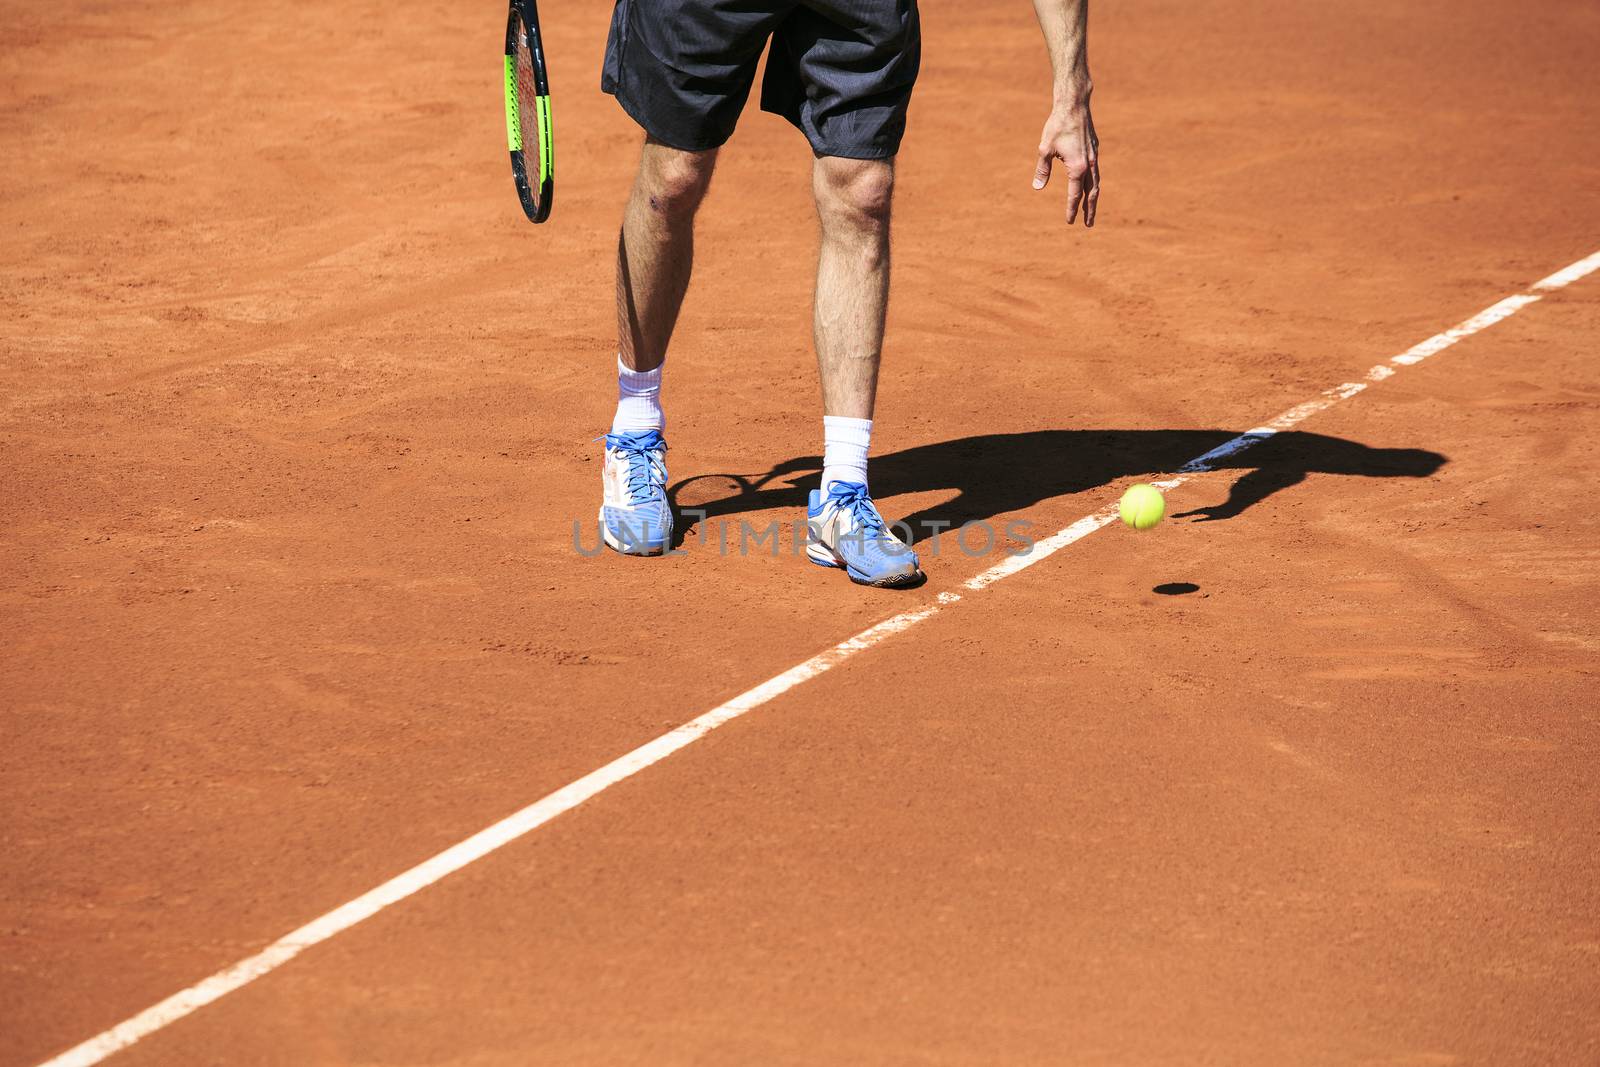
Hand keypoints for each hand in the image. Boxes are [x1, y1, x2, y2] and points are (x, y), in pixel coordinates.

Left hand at [1032, 100, 1098, 225]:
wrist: (1074, 105)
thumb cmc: (1057, 126)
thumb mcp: (1044, 149)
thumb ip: (1042, 170)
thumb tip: (1037, 188)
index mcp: (1077, 167)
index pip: (1075, 195)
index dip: (1071, 209)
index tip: (1069, 221)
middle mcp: (1090, 164)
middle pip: (1091, 193)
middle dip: (1089, 210)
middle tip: (1088, 225)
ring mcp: (1094, 157)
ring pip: (1096, 183)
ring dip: (1093, 198)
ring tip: (1090, 210)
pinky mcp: (1095, 150)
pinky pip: (1096, 172)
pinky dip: (1093, 184)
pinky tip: (1088, 186)